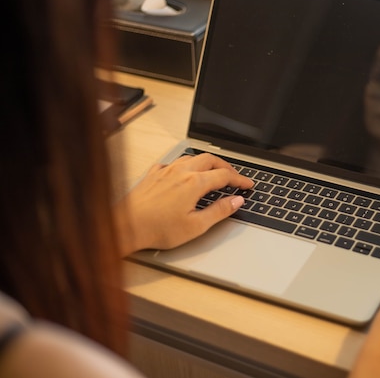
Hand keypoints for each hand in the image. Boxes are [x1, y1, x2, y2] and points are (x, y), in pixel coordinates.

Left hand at [116, 153, 253, 253]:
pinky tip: (183, 173)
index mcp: (195, 183)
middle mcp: (181, 172)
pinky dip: (185, 165)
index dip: (240, 180)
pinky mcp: (153, 175)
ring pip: (192, 158)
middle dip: (226, 166)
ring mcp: (166, 171)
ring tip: (213, 172)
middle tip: (234, 176)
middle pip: (210, 160)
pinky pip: (173, 163)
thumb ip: (219, 211)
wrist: (125, 226)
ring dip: (206, 163)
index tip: (248, 185)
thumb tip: (236, 201)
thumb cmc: (158, 229)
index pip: (225, 176)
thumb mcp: (196, 226)